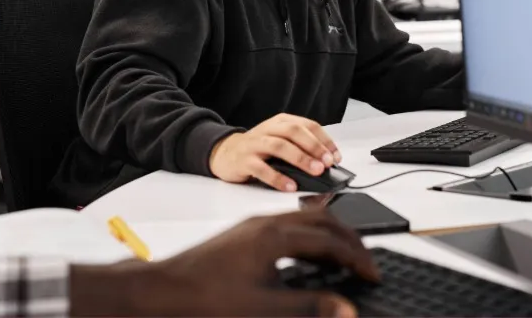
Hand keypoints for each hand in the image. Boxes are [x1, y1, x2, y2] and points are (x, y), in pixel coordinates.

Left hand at [69, 210, 379, 316]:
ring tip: (343, 256)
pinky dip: (307, 238)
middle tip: (367, 261)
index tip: (372, 273)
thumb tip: (346, 310)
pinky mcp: (241, 237)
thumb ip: (309, 307)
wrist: (159, 292)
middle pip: (321, 221)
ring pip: (303, 221)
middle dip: (349, 239)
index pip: (330, 241)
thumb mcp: (263, 309)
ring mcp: (251, 228)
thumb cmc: (203, 300)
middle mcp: (264, 224)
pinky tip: (304, 258)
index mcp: (274, 236)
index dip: (356, 257)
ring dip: (328, 236)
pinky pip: (286, 227)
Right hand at [209, 113, 342, 190]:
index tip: (336, 156)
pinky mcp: (244, 160)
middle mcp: (268, 129)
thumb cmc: (258, 149)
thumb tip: (326, 165)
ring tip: (315, 171)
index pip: (308, 125)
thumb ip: (300, 148)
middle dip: (314, 147)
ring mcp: (255, 144)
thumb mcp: (280, 141)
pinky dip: (278, 178)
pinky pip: (262, 168)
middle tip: (327, 163)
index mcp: (281, 122)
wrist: (225, 153)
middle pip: (294, 132)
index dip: (324, 140)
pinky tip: (290, 186)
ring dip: (300, 159)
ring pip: (279, 146)